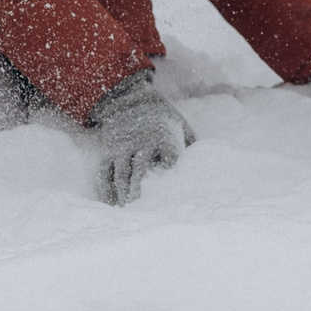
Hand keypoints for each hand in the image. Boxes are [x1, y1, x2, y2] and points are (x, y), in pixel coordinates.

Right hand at [87, 70, 193, 204]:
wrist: (130, 98)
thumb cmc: (162, 117)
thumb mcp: (180, 125)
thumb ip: (191, 146)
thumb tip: (205, 168)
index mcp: (163, 136)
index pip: (169, 156)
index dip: (171, 172)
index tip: (174, 191)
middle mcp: (141, 142)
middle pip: (140, 169)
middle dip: (141, 191)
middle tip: (143, 211)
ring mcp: (122, 147)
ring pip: (121, 173)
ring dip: (124, 194)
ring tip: (129, 212)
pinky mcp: (109, 151)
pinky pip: (105, 172)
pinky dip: (106, 189)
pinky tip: (112, 203)